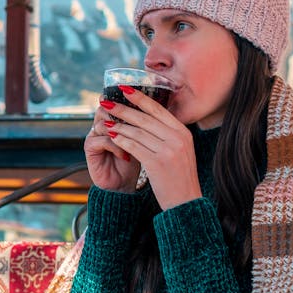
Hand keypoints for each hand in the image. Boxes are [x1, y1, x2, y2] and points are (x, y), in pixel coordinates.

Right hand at [84, 100, 140, 191]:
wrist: (129, 185)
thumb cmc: (140, 161)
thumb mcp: (148, 139)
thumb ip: (148, 124)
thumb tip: (161, 106)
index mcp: (115, 119)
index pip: (118, 102)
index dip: (128, 101)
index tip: (143, 106)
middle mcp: (102, 124)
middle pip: (107, 108)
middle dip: (123, 115)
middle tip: (139, 122)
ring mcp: (94, 136)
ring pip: (104, 123)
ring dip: (121, 132)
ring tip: (134, 143)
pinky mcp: (90, 149)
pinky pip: (101, 140)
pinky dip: (116, 146)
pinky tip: (126, 156)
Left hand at [100, 88, 200, 209]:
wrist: (186, 203)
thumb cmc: (179, 178)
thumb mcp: (181, 151)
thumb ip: (168, 135)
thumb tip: (148, 119)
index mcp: (183, 133)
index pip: (158, 110)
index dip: (140, 98)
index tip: (124, 89)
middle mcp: (177, 138)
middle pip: (145, 118)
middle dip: (123, 108)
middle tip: (107, 101)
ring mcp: (168, 150)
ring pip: (137, 132)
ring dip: (119, 125)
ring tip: (106, 120)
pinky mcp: (157, 163)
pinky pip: (134, 146)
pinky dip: (121, 140)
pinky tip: (112, 136)